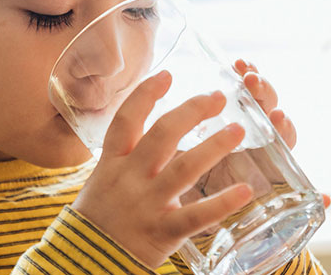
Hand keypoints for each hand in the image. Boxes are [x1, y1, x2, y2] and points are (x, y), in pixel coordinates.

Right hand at [72, 71, 253, 267]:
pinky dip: (222, 203)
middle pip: (161, 135)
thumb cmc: (98, 215)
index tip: (167, 74)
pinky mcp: (162, 232)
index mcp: (112, 162)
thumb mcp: (102, 178)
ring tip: (239, 129)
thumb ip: (124, 155)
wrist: (84, 260)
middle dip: (191, 112)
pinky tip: (246, 190)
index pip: (126, 120)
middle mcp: (129, 177)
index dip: (146, 94)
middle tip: (217, 97)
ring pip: (183, 168)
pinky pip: (195, 216)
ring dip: (214, 146)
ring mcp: (146, 204)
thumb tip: (141, 126)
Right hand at [233, 59, 330, 208]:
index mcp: (269, 157)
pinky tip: (230, 64)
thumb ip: (288, 202)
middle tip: (253, 82)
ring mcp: (239, 122)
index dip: (283, 126)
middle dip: (265, 92)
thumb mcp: (249, 208)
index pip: (285, 136)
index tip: (279, 118)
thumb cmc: (226, 208)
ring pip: (252, 96)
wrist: (198, 205)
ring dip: (252, 78)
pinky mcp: (218, 115)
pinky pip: (228, 92)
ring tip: (242, 67)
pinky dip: (234, 76)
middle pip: (269, 107)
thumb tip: (329, 199)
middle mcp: (258, 137)